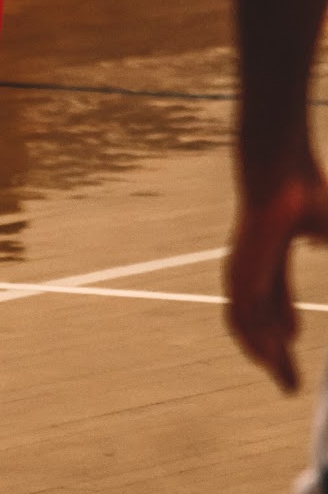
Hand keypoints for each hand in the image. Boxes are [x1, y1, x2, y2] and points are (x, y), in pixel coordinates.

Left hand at [226, 168, 327, 390]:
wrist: (282, 172)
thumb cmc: (310, 193)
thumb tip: (322, 243)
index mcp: (273, 255)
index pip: (276, 302)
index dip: (286, 330)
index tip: (296, 350)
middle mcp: (254, 264)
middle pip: (259, 318)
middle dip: (274, 353)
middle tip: (288, 385)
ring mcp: (243, 266)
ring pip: (245, 319)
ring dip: (262, 351)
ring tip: (282, 378)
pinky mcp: (238, 267)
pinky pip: (238, 311)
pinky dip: (251, 338)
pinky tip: (268, 357)